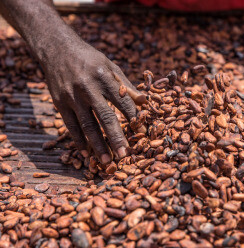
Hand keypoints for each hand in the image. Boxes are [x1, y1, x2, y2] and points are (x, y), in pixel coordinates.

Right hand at [42, 41, 145, 163]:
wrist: (57, 49)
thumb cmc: (90, 59)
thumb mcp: (110, 66)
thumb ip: (126, 86)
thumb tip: (145, 102)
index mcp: (104, 78)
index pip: (123, 102)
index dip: (133, 118)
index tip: (143, 133)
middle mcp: (88, 88)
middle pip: (105, 117)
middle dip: (116, 138)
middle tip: (125, 155)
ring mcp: (72, 97)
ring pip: (87, 125)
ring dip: (98, 145)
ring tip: (107, 161)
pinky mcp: (59, 103)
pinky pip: (70, 126)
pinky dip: (79, 141)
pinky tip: (87, 153)